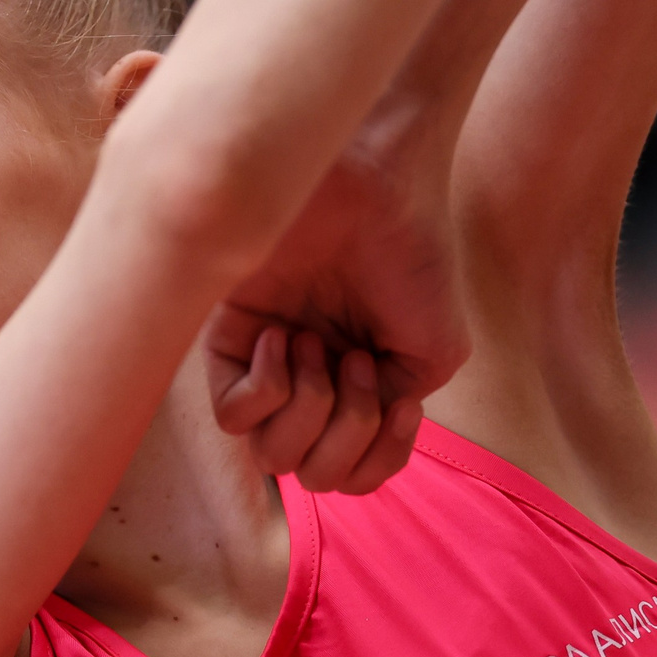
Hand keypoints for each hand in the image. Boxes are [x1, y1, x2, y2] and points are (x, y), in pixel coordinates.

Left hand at [202, 110, 465, 493]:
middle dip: (346, 439)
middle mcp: (308, 381)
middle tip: (360, 368)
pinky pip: (232, 415)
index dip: (379, 459)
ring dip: (314, 412)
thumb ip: (397, 416)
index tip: (403, 403)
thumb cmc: (411, 251)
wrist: (375, 180)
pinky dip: (272, 387)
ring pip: (271, 457)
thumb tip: (351, 451)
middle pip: (311, 476)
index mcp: (355, 387)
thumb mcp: (431, 352)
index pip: (352, 474)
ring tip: (327, 349)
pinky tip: (289, 337)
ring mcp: (266, 360)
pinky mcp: (226, 333)